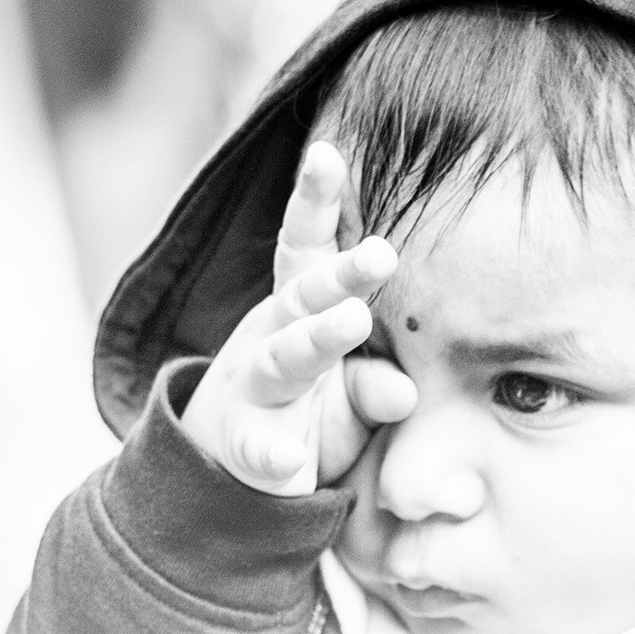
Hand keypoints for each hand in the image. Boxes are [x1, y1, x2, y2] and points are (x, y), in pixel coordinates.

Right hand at [181, 141, 417, 495]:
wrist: (229, 481)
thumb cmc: (304, 415)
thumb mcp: (348, 397)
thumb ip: (376, 385)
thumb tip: (405, 390)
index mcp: (295, 309)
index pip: (307, 248)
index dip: (315, 202)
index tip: (327, 153)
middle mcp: (268, 337)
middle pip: (303, 296)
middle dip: (342, 274)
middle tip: (383, 254)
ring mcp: (251, 391)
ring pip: (283, 359)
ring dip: (316, 339)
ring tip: (351, 323)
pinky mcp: (244, 448)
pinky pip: (256, 449)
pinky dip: (270, 454)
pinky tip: (287, 459)